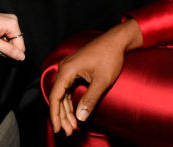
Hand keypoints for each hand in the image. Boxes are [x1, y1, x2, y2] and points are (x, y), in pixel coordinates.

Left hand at [0, 9, 25, 60]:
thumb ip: (8, 50)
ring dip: (1, 44)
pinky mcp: (1, 22)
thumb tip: (21, 56)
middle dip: (6, 48)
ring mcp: (6, 20)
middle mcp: (11, 20)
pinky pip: (5, 35)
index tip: (3, 55)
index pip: (20, 44)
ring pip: (9, 39)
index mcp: (12, 23)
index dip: (12, 53)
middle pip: (15, 42)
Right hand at [47, 20, 141, 136]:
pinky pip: (68, 88)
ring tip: (72, 126)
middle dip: (62, 116)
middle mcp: (64, 68)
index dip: (55, 115)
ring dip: (67, 110)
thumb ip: (89, 99)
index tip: (58, 129)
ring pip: (63, 94)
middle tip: (69, 131)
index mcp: (67, 70)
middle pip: (58, 97)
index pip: (55, 96)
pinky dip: (70, 101)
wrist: (116, 41)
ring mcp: (69, 68)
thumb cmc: (110, 57)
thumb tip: (80, 117)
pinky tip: (75, 112)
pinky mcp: (74, 69)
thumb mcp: (101, 81)